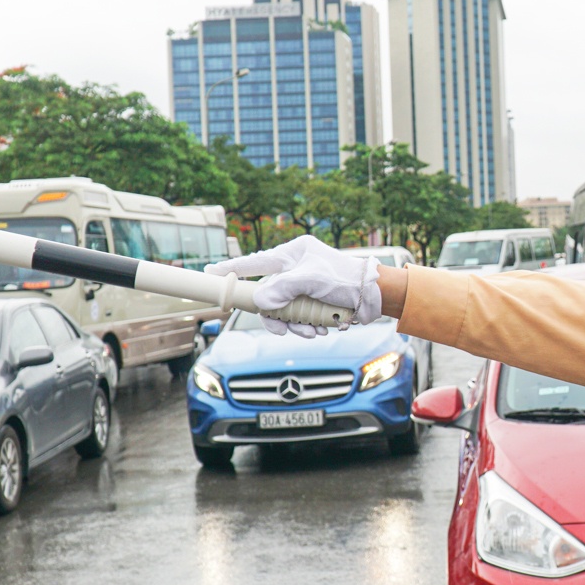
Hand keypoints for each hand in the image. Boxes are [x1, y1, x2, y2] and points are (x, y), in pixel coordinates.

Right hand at [206, 235, 380, 337]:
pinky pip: (299, 319)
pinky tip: (321, 328)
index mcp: (292, 254)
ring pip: (283, 312)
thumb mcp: (313, 280)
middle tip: (282, 328)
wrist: (375, 295)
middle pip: (268, 297)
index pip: (255, 263)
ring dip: (296, 325)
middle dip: (277, 316)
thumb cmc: (347, 279)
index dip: (231, 270)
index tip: (209, 273)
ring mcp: (302, 288)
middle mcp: (294, 270)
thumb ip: (284, 289)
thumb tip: (260, 302)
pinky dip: (307, 327)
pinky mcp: (312, 303)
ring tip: (313, 330)